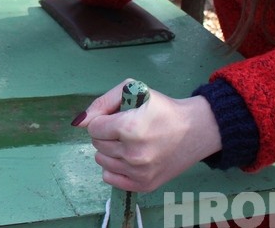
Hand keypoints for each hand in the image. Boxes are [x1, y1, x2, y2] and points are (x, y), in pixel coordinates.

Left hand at [73, 81, 221, 192]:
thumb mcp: (133, 91)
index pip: (93, 128)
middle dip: (106, 134)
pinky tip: (129, 157)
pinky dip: (114, 167)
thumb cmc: (162, 108)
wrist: (195, 130)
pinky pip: (110, 178)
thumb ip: (102, 103)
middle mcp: (133, 154)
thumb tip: (79, 122)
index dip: (103, 120)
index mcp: (130, 128)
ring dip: (110, 149)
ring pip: (101, 160)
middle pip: (96, 144)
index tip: (117, 117)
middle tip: (125, 129)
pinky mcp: (144, 185)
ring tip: (129, 142)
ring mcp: (139, 172)